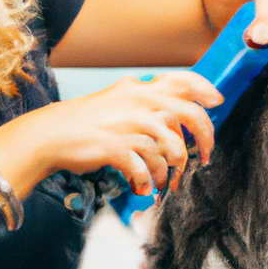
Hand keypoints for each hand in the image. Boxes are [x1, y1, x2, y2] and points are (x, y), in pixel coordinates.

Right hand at [28, 71, 223, 196]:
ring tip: (161, 183)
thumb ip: (147, 104)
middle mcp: (138, 101)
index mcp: (139, 88)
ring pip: (171, 149)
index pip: (183, 80)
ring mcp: (127, 123)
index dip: (205, 89)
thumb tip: (177, 118)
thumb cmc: (87, 122)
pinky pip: (146, 169)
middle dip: (204, 139)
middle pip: (189, 115)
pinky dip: (147, 183)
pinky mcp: (116, 146)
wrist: (50, 135)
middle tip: (203, 160)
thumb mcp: (117, 100)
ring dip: (169, 172)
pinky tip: (141, 188)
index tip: (217, 101)